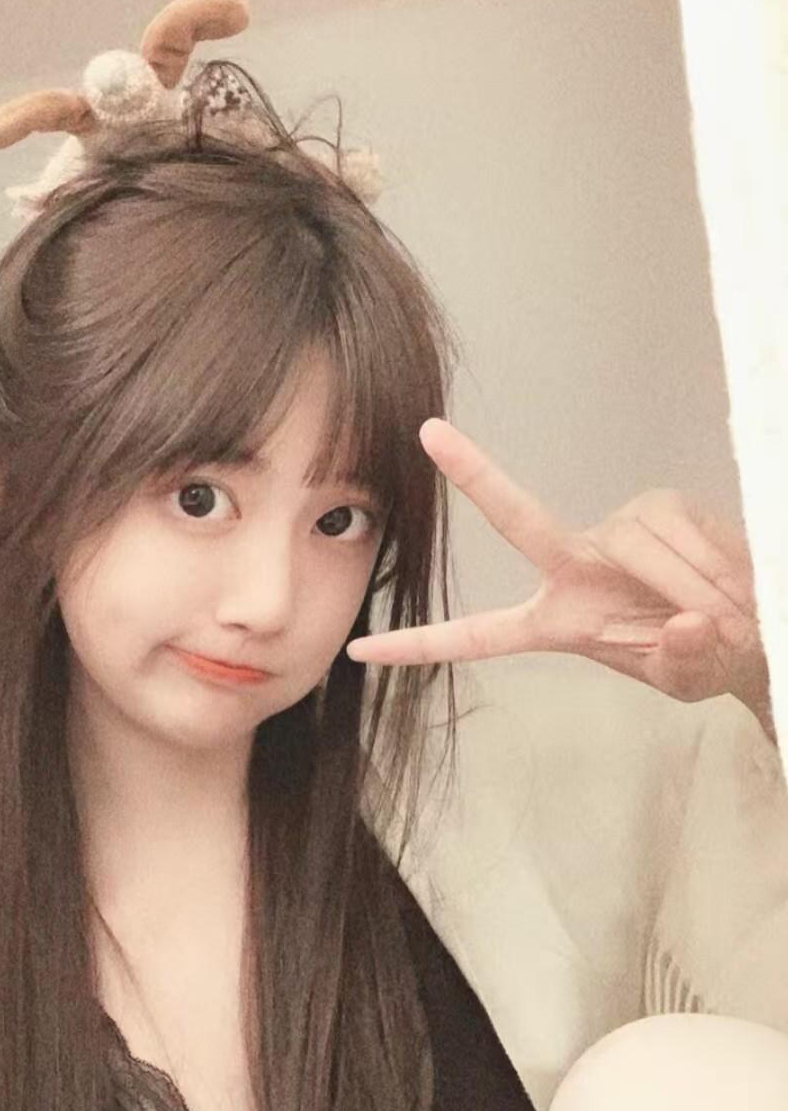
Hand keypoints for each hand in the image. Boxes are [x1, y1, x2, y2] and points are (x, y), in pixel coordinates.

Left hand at [347, 419, 770, 713]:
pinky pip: (678, 531)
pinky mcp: (659, 504)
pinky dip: (711, 565)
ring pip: (637, 546)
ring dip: (692, 586)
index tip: (361, 650)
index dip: (421, 644)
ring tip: (725, 614)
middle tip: (428, 433)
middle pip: (519, 520)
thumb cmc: (702, 658)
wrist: (750, 627)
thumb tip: (690, 624)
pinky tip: (730, 581)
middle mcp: (576, 564)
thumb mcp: (687, 678)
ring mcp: (615, 530)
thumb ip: (683, 660)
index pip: (478, 634)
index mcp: (558, 620)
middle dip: (472, 475)